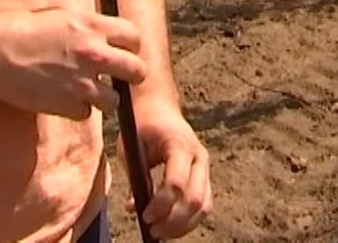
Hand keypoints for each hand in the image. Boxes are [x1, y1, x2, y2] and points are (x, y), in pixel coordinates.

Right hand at [0, 9, 146, 119]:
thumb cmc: (21, 29)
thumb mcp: (61, 17)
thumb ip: (88, 29)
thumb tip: (107, 38)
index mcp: (92, 26)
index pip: (135, 37)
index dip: (131, 47)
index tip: (125, 52)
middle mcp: (93, 54)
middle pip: (137, 71)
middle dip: (131, 75)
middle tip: (121, 78)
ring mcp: (82, 82)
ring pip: (114, 100)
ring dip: (104, 98)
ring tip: (88, 92)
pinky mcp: (66, 105)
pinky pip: (86, 114)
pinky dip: (77, 110)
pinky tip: (63, 100)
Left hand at [124, 105, 212, 239]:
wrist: (159, 108)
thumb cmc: (141, 128)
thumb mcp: (131, 148)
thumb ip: (136, 177)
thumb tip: (134, 208)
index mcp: (179, 144)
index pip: (176, 183)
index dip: (161, 204)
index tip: (144, 216)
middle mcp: (199, 156)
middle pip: (194, 199)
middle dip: (173, 221)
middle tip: (152, 230)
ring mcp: (205, 167)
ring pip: (204, 205)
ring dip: (183, 225)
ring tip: (160, 233)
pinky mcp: (205, 176)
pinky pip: (205, 204)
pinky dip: (190, 220)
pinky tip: (171, 225)